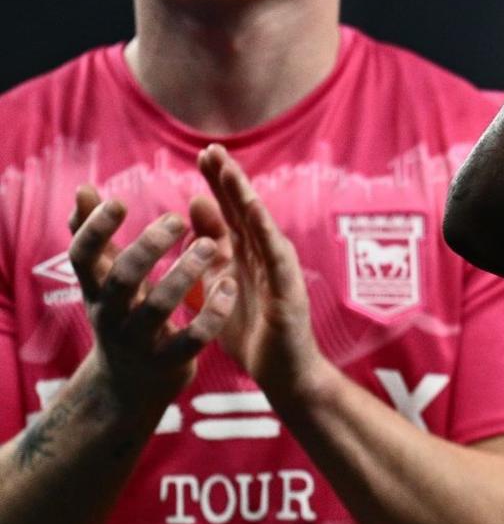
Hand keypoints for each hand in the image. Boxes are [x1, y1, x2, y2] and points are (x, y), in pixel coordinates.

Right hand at [63, 189, 234, 417]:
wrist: (129, 386)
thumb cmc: (120, 315)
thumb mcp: (103, 280)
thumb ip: (95, 235)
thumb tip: (83, 188)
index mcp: (94, 289)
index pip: (82, 255)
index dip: (95, 229)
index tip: (119, 201)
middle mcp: (111, 314)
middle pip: (122, 278)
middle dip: (148, 247)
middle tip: (177, 218)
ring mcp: (140, 340)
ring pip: (158, 307)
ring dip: (184, 274)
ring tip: (209, 245)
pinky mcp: (170, 361)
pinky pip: (192, 338)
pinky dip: (211, 313)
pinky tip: (230, 285)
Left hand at [197, 145, 326, 401]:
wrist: (282, 373)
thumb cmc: (252, 333)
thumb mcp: (217, 284)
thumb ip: (208, 248)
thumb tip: (194, 204)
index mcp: (246, 255)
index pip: (232, 211)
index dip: (219, 183)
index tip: (203, 154)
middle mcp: (265, 256)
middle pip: (246, 210)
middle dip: (229, 180)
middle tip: (212, 150)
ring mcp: (280, 270)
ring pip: (261, 226)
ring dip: (245, 197)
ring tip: (229, 173)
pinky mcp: (289, 289)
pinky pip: (275, 256)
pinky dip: (264, 231)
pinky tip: (253, 212)